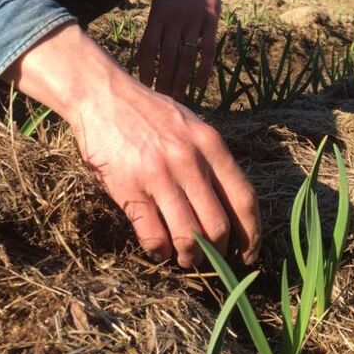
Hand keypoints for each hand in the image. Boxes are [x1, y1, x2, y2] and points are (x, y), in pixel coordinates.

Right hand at [5, 24, 260, 267]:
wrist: (102, 96)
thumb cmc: (148, 112)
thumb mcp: (190, 125)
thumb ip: (210, 159)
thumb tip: (230, 204)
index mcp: (210, 144)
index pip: (243, 199)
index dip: (251, 234)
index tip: (249, 253)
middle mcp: (189, 161)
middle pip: (218, 225)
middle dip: (218, 252)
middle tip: (211, 258)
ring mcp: (158, 176)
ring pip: (188, 236)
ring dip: (189, 257)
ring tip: (185, 258)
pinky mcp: (129, 189)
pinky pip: (153, 236)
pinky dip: (160, 251)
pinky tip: (159, 249)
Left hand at [136, 0, 223, 100]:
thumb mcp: (158, 7)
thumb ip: (151, 33)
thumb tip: (138, 61)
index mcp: (158, 15)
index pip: (149, 48)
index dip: (146, 69)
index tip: (145, 87)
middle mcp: (175, 18)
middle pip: (168, 56)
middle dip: (164, 80)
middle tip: (162, 99)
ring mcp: (195, 20)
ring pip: (187, 56)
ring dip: (182, 79)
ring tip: (179, 97)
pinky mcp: (212, 21)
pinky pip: (208, 50)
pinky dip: (204, 70)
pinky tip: (199, 85)